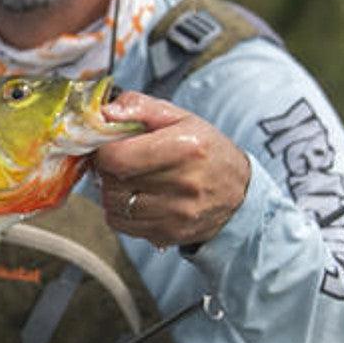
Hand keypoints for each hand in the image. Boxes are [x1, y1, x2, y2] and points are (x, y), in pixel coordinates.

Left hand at [94, 91, 250, 249]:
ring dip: (113, 192)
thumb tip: (106, 112)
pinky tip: (138, 199)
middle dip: (108, 170)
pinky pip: (122, 225)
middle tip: (121, 162)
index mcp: (185, 148)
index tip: (108, 146)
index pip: (118, 157)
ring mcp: (177, 214)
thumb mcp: (180, 118)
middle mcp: (184, 184)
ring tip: (130, 180)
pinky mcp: (170, 234)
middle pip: (113, 182)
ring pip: (113, 206)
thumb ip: (140, 107)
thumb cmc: (205, 150)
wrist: (239, 194)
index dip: (103, 151)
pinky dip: (121, 212)